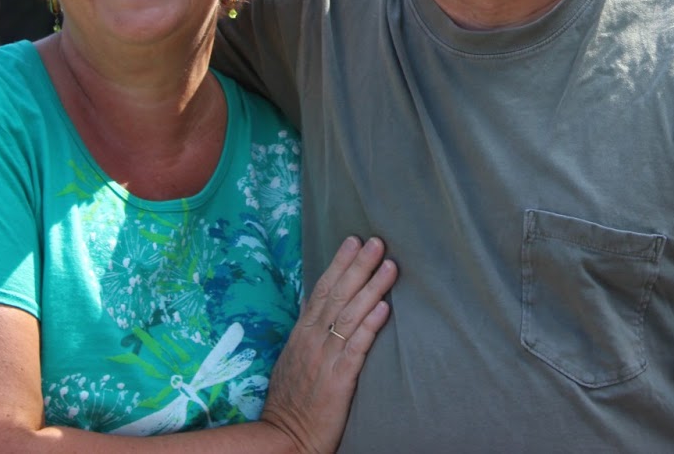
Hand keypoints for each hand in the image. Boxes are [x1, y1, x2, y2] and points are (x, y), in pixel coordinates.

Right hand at [259, 236, 395, 453]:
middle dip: (358, 266)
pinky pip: (355, 348)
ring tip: (390, 266)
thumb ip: (310, 336)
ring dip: (372, 288)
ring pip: (350, 315)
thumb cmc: (292, 402)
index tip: (354, 240)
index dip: (339, 264)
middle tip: (378, 241)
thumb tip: (325, 310)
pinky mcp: (338, 381)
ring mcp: (325, 359)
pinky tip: (385, 309)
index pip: (321, 291)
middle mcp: (312, 341)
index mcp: (302, 335)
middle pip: (338, 295)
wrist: (283, 439)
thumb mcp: (295, 360)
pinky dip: (370, 326)